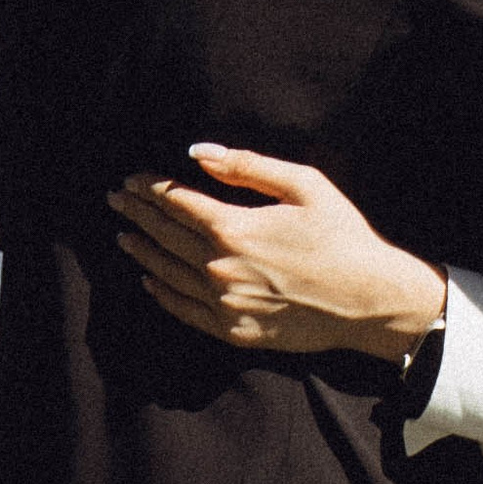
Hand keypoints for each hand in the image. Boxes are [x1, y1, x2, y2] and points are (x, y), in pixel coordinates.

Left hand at [109, 147, 447, 361]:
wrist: (366, 298)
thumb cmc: (341, 235)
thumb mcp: (305, 185)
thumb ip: (248, 166)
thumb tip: (199, 152)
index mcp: (236, 227)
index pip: (179, 202)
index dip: (152, 188)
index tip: (133, 179)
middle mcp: (220, 267)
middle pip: (167, 235)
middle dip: (139, 213)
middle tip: (115, 200)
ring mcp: (223, 302)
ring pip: (168, 272)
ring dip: (143, 251)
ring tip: (124, 235)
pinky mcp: (232, 330)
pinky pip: (184, 310)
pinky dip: (161, 293)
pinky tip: (149, 280)